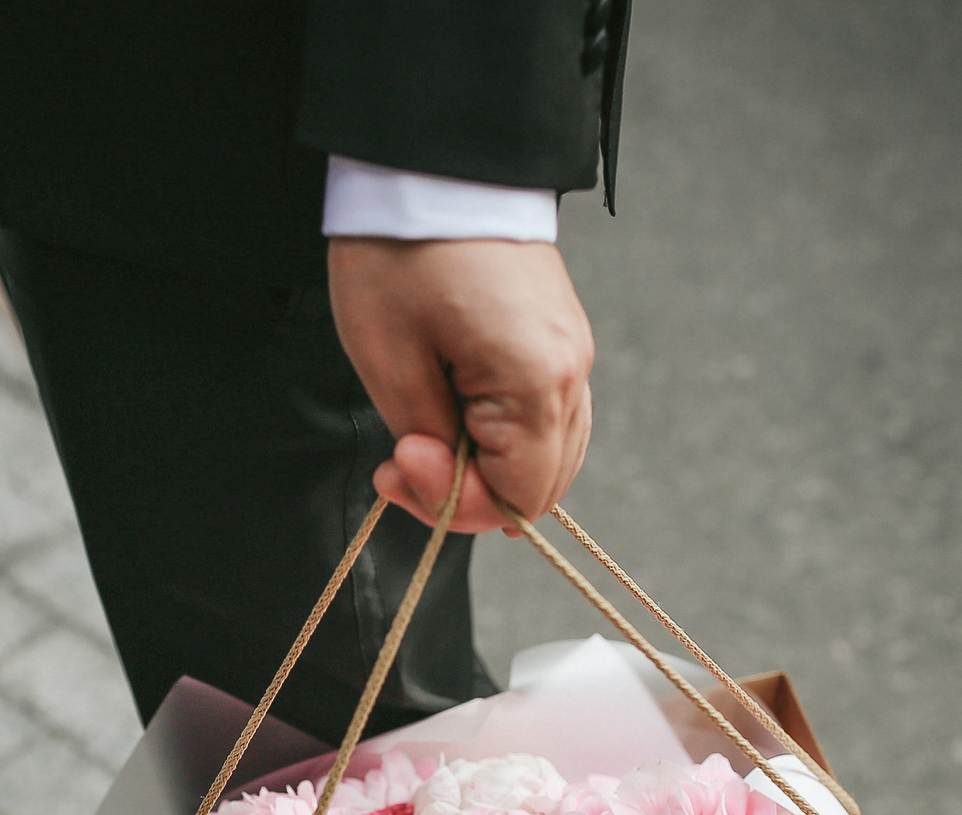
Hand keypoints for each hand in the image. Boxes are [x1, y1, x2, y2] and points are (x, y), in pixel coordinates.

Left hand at [327, 236, 593, 532]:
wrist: (434, 163)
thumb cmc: (402, 251)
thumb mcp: (389, 358)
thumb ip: (426, 438)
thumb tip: (449, 482)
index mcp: (535, 381)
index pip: (520, 497)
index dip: (457, 505)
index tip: (399, 464)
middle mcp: (570, 372)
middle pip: (541, 485)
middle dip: (470, 490)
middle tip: (403, 454)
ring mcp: (572, 353)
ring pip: (548, 454)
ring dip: (487, 464)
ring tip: (424, 432)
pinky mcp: (560, 337)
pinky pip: (547, 416)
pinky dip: (505, 433)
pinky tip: (457, 414)